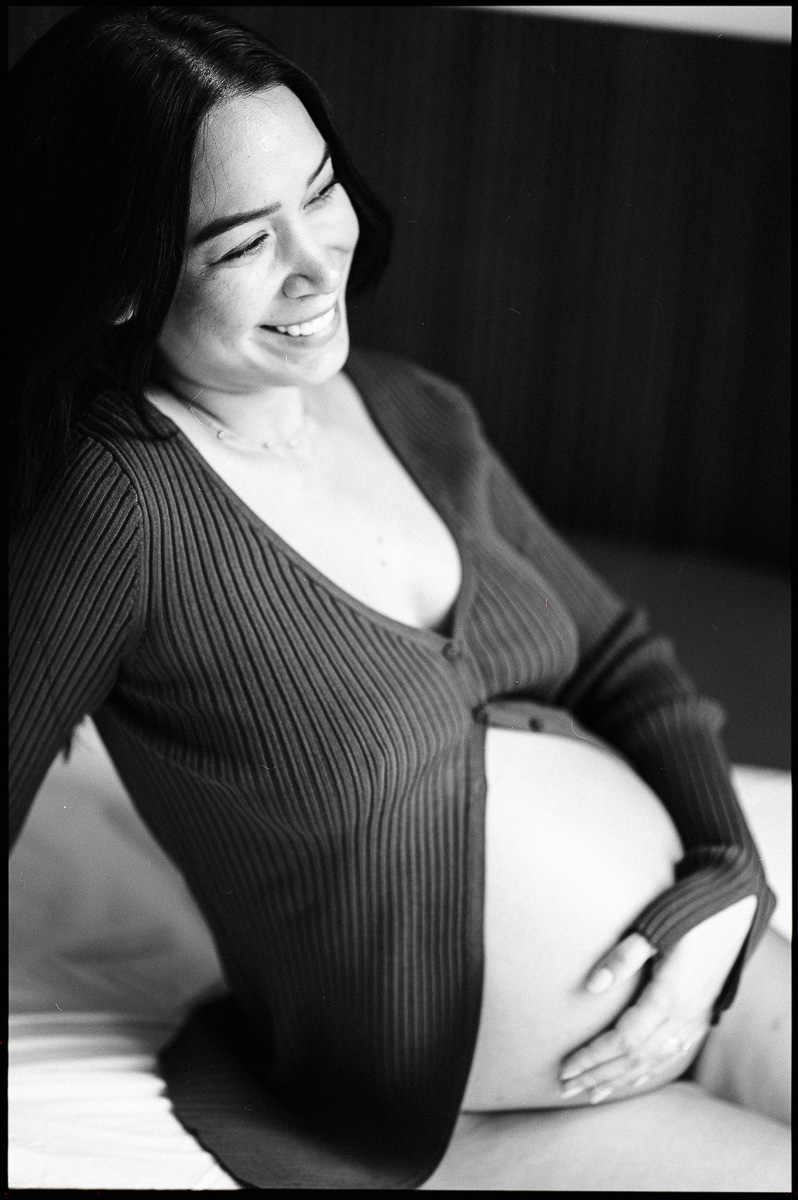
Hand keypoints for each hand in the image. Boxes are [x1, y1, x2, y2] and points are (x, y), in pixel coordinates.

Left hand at [558, 895, 756, 1102]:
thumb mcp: (655, 928)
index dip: (593, 1058)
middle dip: (599, 1076)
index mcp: (669, 997)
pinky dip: (649, 1072)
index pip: (623, 1041)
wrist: (736, 910)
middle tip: (566, 1088)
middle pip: (634, 1058)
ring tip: (592, 1094)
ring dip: (620, 1080)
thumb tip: (591, 985)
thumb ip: (624, 957)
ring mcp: (694, 1018)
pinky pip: (672, 1055)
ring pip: (653, 1061)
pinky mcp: (700, 1015)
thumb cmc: (690, 913)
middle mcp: (683, 1016)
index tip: (566, 1068)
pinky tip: (634, 1080)